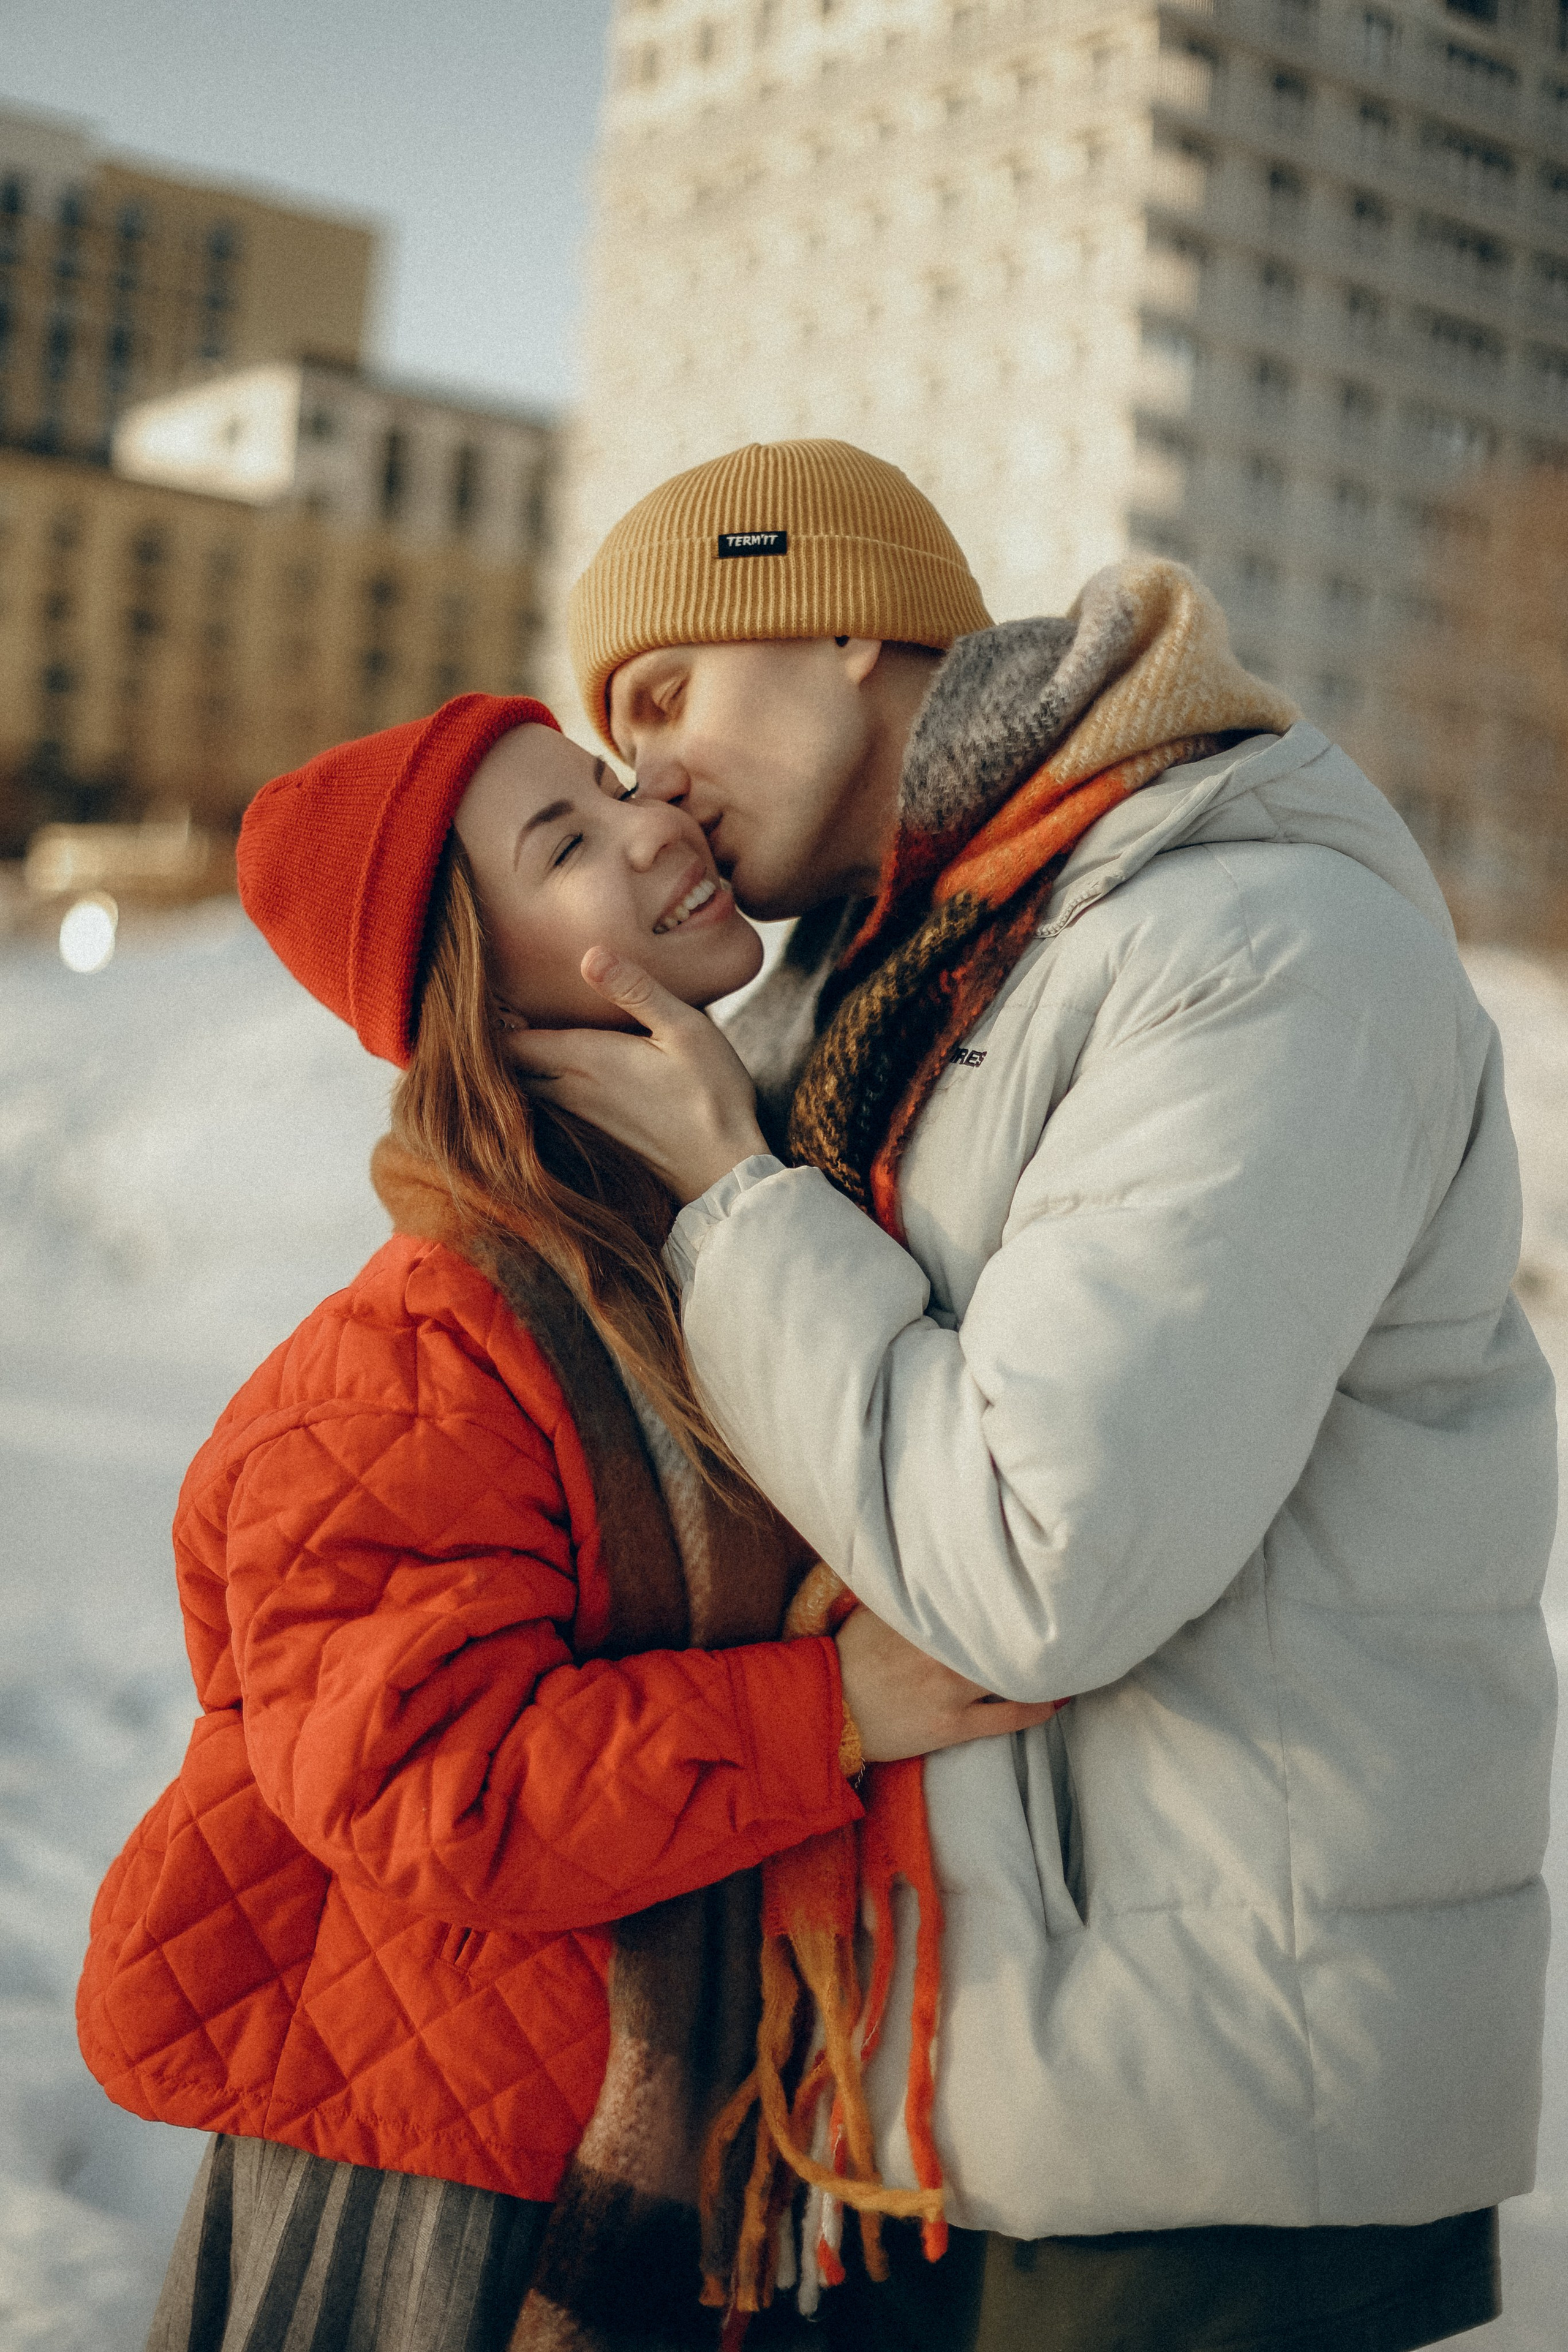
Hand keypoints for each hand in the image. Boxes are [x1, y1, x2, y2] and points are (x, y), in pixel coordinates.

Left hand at [505, 951, 769, 1203]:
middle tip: (499, 1009)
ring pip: (526, 1086)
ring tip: (520, 1033)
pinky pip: (548, 1104)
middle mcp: (570, 1090)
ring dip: (518, 1063)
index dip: (491, 1018)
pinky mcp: (593, 1134)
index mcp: (585, 1059)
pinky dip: (539, 1085)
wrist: (724, 1172)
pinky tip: (556, 1071)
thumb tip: (590, 954)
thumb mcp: (685, 1029)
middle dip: (498, 1039)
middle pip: (510, 1065)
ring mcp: (579, 1117)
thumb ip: (636, 990)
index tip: (489, 995)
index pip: (510, 1040)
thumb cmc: (711, 1096)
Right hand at [836, 1603, 1063, 1763]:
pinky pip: (1010, 1717)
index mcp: (922, 1616)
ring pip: (1011, 1672)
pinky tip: (1058, 1699)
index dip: (1012, 1587)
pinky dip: (1039, 1707)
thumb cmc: (848, 1658)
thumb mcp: (874, 1610)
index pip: (978, 1594)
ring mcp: (949, 1689)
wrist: (826, 1712)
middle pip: (1002, 1631)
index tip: (1037, 1581)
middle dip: (1033, 1623)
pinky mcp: (952, 1725)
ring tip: (1070, 1655)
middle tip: (1068, 1614)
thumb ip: (909, 1590)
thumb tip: (935, 1562)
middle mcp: (940, 1649)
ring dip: (1042, 1665)